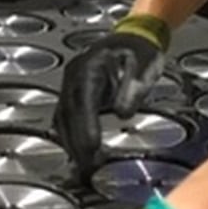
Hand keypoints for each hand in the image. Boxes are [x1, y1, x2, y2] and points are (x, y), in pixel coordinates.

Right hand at [56, 13, 169, 175]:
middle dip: (77, 144)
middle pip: (69, 114)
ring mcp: (71, 86)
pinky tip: (80, 156)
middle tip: (89, 169)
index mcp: (91, 66)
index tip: (92, 148)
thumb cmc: (140, 51)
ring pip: (63, 120)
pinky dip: (71, 140)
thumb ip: (133, 89)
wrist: (135, 39)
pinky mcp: (73, 97)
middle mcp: (75, 76)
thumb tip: (122, 112)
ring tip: (86, 169)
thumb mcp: (144, 66)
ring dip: (72, 145)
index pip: (84, 100)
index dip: (86, 126)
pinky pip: (66, 121)